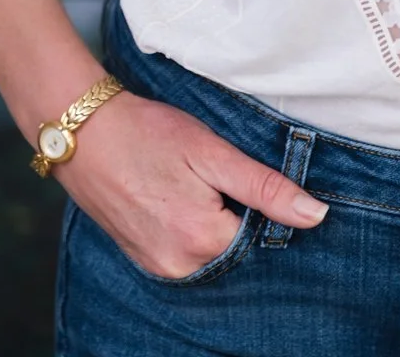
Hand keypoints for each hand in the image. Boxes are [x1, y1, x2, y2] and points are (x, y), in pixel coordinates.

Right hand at [55, 89, 327, 278]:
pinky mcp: (143, 258)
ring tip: (191, 179)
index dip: (260, 202)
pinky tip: (176, 193)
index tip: (238, 172)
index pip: (261, 235)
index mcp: (203, 240)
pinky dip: (191, 226)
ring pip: (211, 250)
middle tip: (211, 171)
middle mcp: (181, 266)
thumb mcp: (212, 152)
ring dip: (214, 220)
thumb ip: (265, 188)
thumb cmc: (149, 134)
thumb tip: (316, 216)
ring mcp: (158, 266)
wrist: (84, 133)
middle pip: (235, 246)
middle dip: (236, 212)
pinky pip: (185, 252)